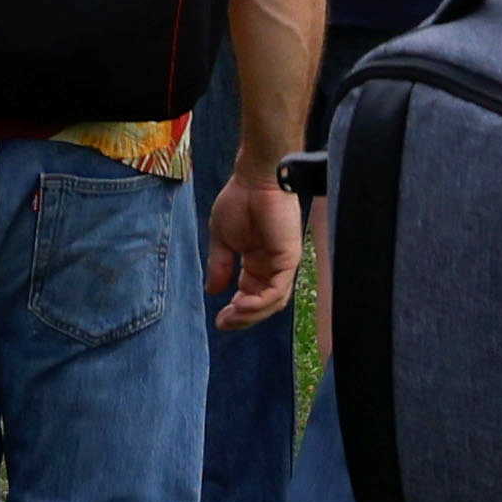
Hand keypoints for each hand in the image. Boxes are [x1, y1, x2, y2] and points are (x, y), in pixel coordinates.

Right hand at [209, 176, 305, 327]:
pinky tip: (242, 304)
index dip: (235, 312)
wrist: (254, 178)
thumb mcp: (221, 239)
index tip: (218, 320)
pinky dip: (261, 302)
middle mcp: (271, 267)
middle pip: (262, 304)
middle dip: (243, 318)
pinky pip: (278, 290)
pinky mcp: (289, 259)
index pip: (250, 296)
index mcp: (256, 263)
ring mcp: (282, 264)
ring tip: (231, 315)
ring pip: (272, 302)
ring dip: (252, 314)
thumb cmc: (238, 200)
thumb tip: (212, 291)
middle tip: (223, 323)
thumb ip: (219, 266)